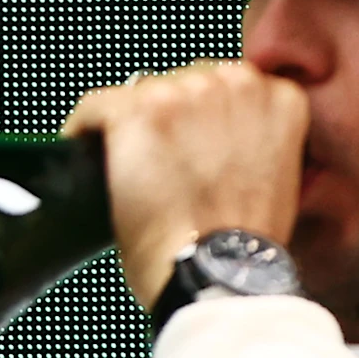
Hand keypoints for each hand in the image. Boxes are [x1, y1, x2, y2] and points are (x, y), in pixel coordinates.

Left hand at [61, 61, 308, 307]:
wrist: (216, 275)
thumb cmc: (240, 246)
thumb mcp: (273, 178)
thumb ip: (249, 141)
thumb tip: (211, 138)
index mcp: (278, 96)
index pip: (222, 89)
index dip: (199, 122)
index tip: (183, 148)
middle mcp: (236, 82)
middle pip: (181, 86)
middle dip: (166, 122)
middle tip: (154, 168)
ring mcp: (185, 93)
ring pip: (139, 95)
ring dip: (130, 129)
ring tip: (126, 170)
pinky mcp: (138, 111)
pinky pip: (95, 107)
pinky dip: (83, 130)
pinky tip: (81, 153)